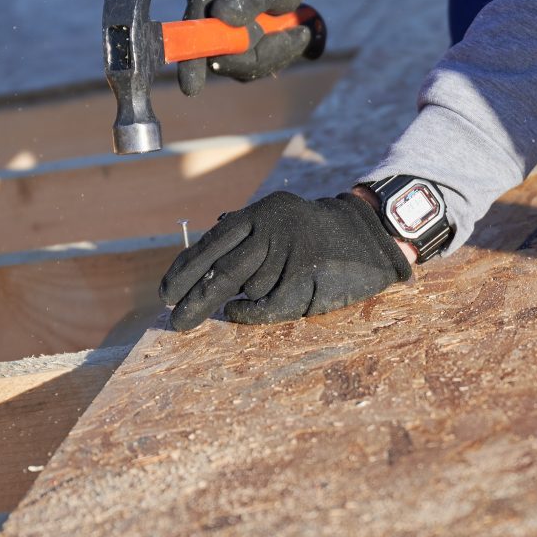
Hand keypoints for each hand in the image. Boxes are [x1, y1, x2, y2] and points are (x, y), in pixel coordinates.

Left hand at [160, 191, 410, 330]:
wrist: (371, 235)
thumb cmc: (318, 235)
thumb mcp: (279, 220)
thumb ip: (244, 233)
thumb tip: (200, 250)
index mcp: (260, 213)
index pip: (212, 242)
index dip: (185, 269)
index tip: (165, 293)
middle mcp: (271, 227)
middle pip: (222, 269)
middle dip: (195, 298)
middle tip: (175, 323)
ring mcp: (290, 249)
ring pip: (247, 286)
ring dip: (238, 300)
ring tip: (239, 301)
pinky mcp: (308, 272)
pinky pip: (268, 303)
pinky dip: (250, 312)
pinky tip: (239, 314)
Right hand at [178, 0, 316, 96]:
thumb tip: (221, 17)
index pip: (193, 33)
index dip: (192, 61)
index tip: (193, 88)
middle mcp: (210, 18)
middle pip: (224, 57)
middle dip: (265, 53)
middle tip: (300, 34)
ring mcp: (226, 34)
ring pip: (246, 64)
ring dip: (279, 53)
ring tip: (303, 30)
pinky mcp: (243, 45)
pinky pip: (259, 62)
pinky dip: (283, 52)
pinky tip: (301, 34)